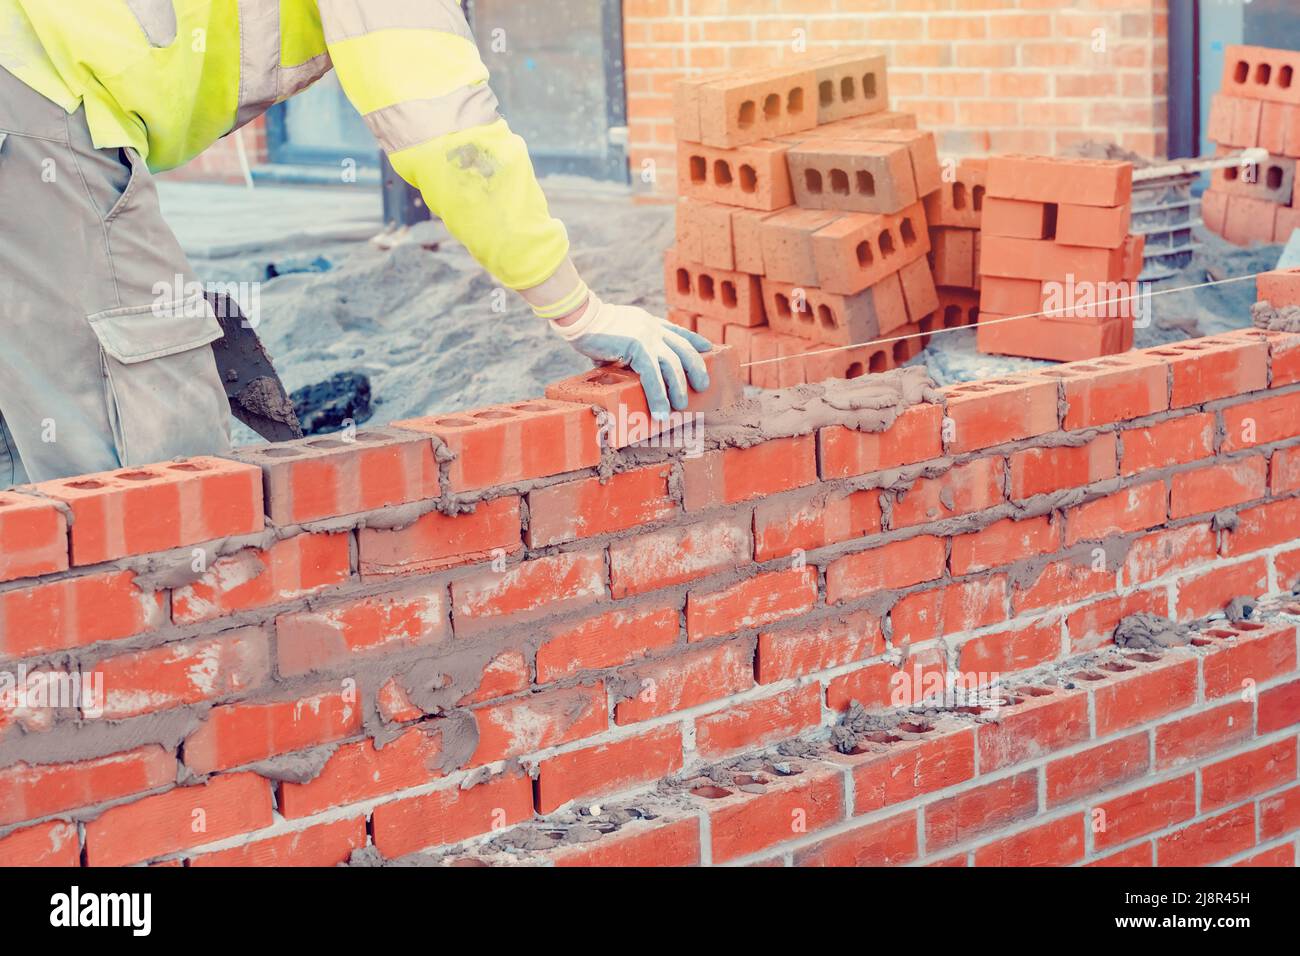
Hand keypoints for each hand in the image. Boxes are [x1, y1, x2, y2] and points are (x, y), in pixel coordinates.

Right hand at [550, 293, 711, 420]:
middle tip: (703, 385)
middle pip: (683, 348)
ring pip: (672, 365)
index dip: (695, 340)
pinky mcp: (637, 347)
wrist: (580, 317)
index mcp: (649, 322)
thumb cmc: (591, 328)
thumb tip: (621, 370)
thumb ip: (625, 351)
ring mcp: (647, 337)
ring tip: (682, 406)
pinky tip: (662, 411)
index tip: (707, 348)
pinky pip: (653, 376)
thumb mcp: (616, 337)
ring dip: (678, 388)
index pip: (678, 331)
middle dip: (696, 368)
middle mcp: (652, 328)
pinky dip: (659, 396)